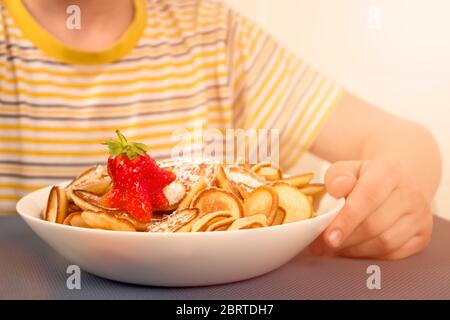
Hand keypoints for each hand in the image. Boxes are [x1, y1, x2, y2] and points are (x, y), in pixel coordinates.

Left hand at [309, 159, 432, 259]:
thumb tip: (336, 189)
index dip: (347, 219)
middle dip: (346, 238)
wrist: (400, 180)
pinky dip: (369, 255)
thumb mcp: (348, 168)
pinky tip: (353, 249)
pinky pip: (393, 254)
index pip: (368, 196)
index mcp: (390, 171)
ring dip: (355, 249)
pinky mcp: (423, 235)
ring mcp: (421, 216)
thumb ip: (337, 175)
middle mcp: (411, 193)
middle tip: (324, 243)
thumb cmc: (367, 176)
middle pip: (375, 224)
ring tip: (336, 246)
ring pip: (385, 243)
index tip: (328, 236)